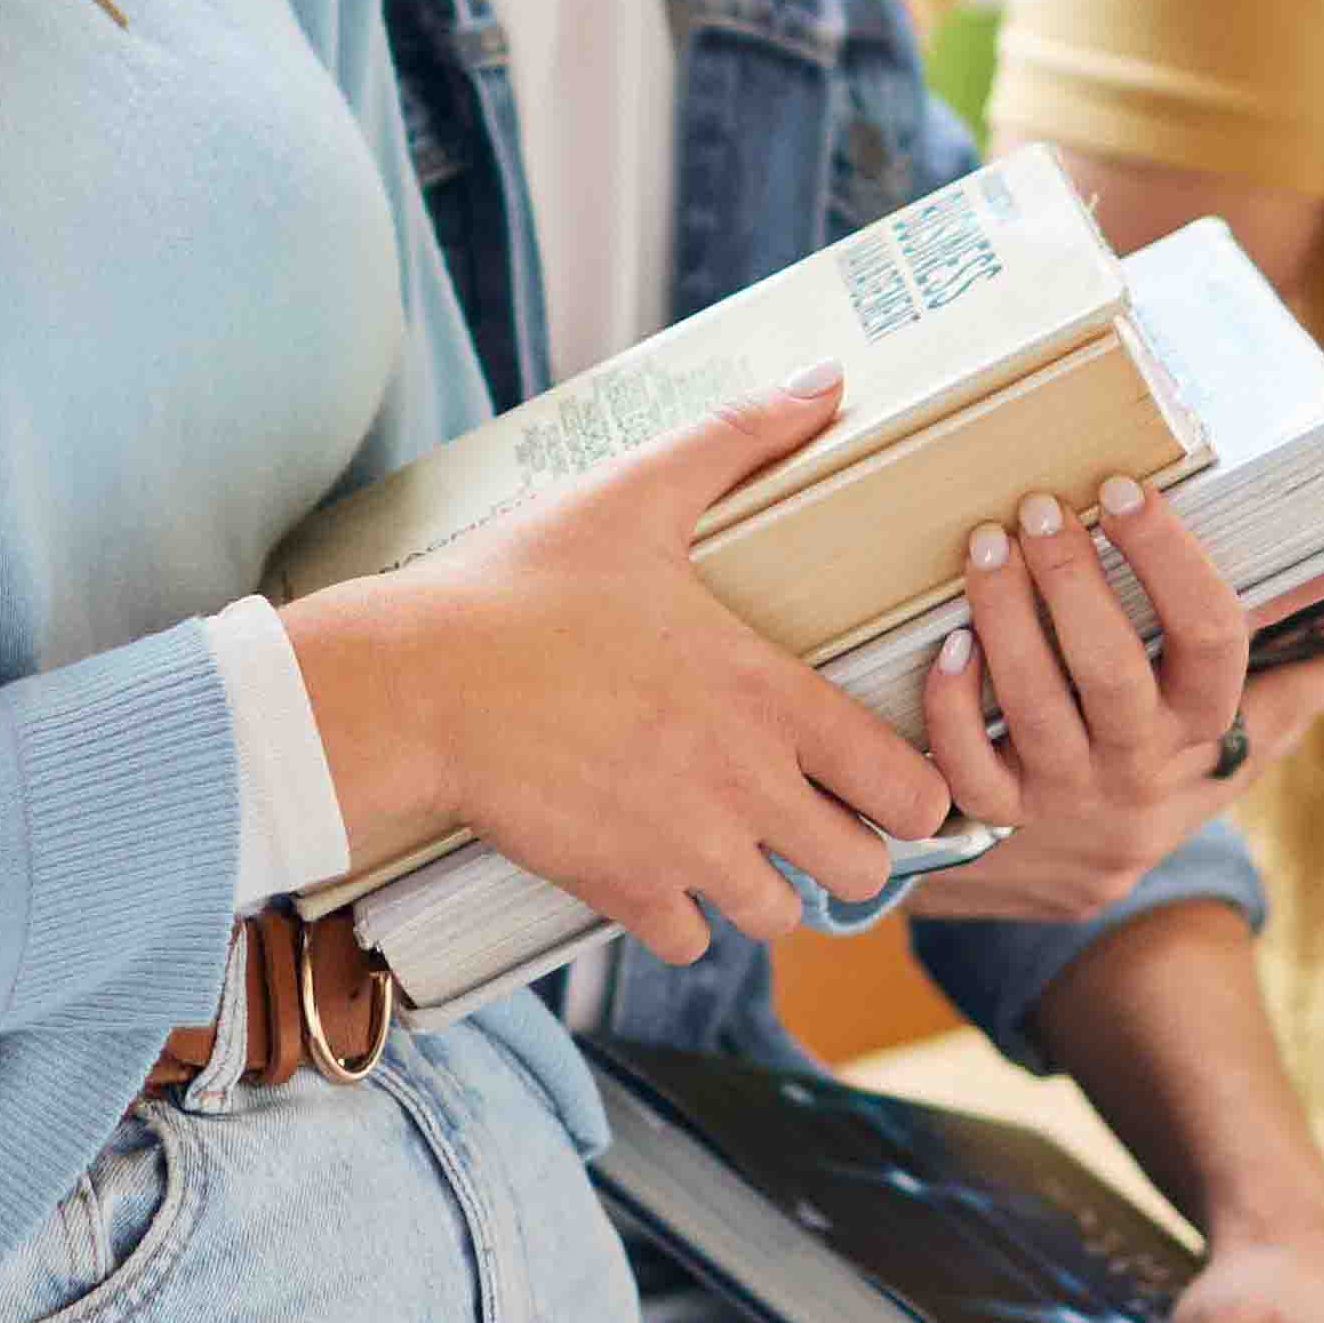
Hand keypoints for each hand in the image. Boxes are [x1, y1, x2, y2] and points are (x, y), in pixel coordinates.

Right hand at [293, 375, 962, 963]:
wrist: (412, 681)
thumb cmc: (520, 585)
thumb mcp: (636, 496)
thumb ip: (739, 442)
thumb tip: (824, 381)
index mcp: (768, 696)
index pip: (910, 787)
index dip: (911, 788)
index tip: (881, 772)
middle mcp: (746, 787)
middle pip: (864, 871)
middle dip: (850, 850)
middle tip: (812, 815)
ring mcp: (683, 849)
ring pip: (778, 916)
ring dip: (765, 886)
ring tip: (730, 840)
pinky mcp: (618, 889)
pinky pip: (687, 942)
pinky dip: (680, 917)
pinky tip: (656, 865)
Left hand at [907, 486, 1323, 924]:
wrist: (1079, 871)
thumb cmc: (1166, 752)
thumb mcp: (1249, 699)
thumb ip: (1318, 612)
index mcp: (1205, 721)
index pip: (1213, 638)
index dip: (1170, 561)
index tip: (1126, 488)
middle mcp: (1138, 763)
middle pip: (1114, 674)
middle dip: (1076, 584)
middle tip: (1039, 504)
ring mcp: (1064, 794)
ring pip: (1032, 709)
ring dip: (1005, 622)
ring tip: (984, 545)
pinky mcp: (996, 818)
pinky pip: (966, 768)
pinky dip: (952, 707)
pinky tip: (941, 643)